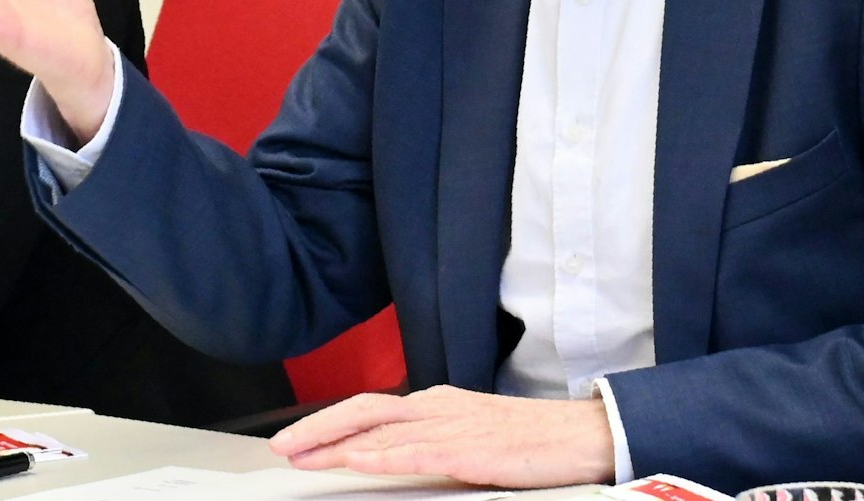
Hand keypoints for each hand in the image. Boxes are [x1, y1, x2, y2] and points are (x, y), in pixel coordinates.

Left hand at [268, 385, 613, 487]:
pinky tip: (354, 460)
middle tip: (281, 446)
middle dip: (317, 428)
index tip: (297, 438)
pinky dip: (379, 454)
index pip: (370, 408)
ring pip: (380, 431)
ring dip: (335, 443)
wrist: (582, 436)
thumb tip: (391, 455)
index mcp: (437, 403)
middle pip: (363, 410)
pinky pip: (415, 452)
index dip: (329, 421)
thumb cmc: (531, 440)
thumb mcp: (470, 436)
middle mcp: (438, 407)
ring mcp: (453, 425)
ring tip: (301, 456)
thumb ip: (431, 443)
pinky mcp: (471, 450)